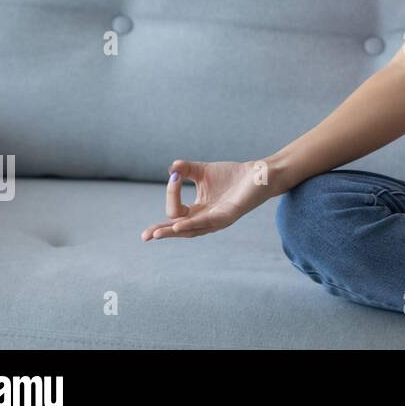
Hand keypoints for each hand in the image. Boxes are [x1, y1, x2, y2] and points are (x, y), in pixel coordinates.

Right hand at [140, 158, 276, 240]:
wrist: (259, 174)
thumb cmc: (232, 175)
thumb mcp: (203, 171)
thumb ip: (186, 170)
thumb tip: (171, 169)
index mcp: (199, 210)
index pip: (176, 212)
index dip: (171, 194)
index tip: (174, 175)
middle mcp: (206, 218)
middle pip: (180, 229)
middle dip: (162, 231)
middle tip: (145, 236)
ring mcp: (217, 219)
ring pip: (191, 230)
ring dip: (173, 231)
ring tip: (157, 233)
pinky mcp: (229, 215)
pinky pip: (207, 222)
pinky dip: (192, 224)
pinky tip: (179, 225)